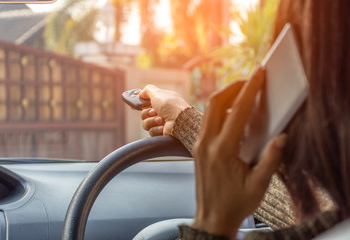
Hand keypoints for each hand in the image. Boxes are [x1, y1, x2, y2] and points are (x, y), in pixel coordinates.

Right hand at [139, 85, 189, 135]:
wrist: (181, 122)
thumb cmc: (171, 106)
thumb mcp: (158, 93)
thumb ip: (148, 90)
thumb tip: (141, 93)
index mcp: (162, 101)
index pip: (147, 101)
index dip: (140, 103)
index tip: (133, 105)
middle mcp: (162, 111)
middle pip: (144, 113)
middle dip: (146, 113)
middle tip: (154, 111)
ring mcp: (162, 122)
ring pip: (145, 123)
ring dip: (151, 121)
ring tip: (160, 120)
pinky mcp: (161, 132)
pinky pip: (151, 131)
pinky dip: (156, 129)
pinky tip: (163, 127)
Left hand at [191, 68, 285, 237]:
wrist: (212, 218)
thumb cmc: (235, 204)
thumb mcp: (258, 185)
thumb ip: (271, 160)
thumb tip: (282, 136)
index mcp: (223, 151)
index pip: (238, 112)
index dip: (250, 90)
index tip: (258, 75)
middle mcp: (206, 143)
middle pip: (215, 103)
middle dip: (233, 87)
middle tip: (250, 79)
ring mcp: (199, 144)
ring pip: (208, 110)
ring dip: (224, 97)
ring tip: (242, 92)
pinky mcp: (197, 148)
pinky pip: (206, 121)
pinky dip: (218, 110)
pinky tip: (231, 112)